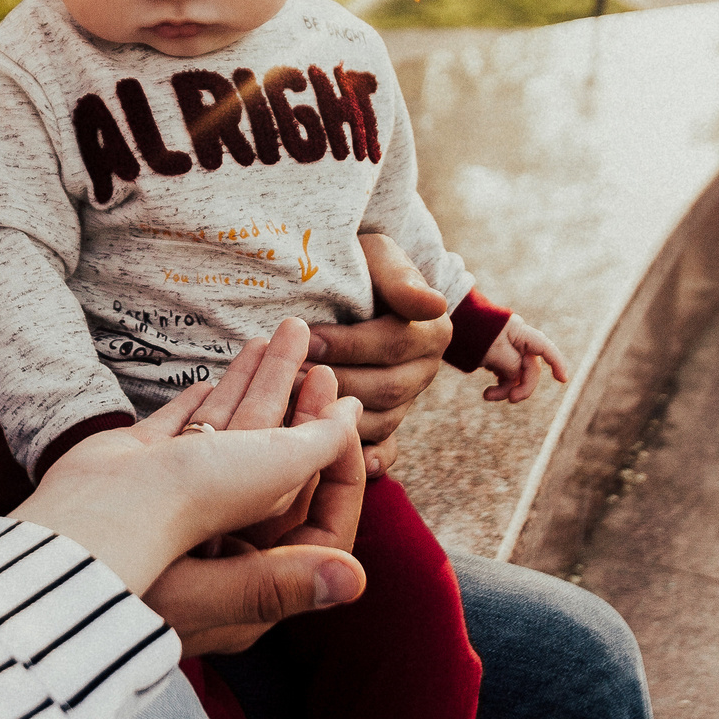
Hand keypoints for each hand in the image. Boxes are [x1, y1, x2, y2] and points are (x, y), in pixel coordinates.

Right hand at [14, 319, 366, 658]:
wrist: (54, 553)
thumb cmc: (155, 558)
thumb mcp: (242, 549)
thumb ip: (302, 530)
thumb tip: (357, 551)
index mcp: (252, 580)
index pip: (318, 521)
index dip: (339, 463)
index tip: (347, 415)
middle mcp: (218, 546)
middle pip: (276, 470)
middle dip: (299, 410)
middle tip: (318, 361)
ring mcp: (173, 510)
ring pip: (230, 442)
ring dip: (255, 389)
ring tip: (275, 338)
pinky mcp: (135, 478)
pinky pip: (182, 433)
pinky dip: (203, 401)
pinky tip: (219, 376)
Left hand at [308, 233, 450, 475]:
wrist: (357, 284)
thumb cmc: (363, 265)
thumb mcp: (381, 257)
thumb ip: (401, 280)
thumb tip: (433, 304)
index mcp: (431, 333)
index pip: (389, 344)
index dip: (348, 344)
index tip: (307, 340)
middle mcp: (424, 372)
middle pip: (384, 388)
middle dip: (334, 383)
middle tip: (286, 378)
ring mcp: (405, 403)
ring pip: (378, 421)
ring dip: (335, 419)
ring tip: (290, 410)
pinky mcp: (386, 425)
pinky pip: (382, 450)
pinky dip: (363, 459)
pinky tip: (334, 460)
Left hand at [479, 313, 568, 403]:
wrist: (452, 323)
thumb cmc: (473, 333)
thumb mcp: (493, 352)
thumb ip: (511, 365)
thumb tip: (517, 376)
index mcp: (520, 333)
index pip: (545, 348)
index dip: (557, 363)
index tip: (563, 380)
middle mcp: (518, 341)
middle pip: (530, 368)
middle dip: (521, 386)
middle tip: (510, 400)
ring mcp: (509, 350)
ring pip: (517, 375)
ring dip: (506, 389)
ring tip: (488, 396)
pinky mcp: (499, 357)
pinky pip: (506, 375)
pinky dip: (500, 386)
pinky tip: (488, 392)